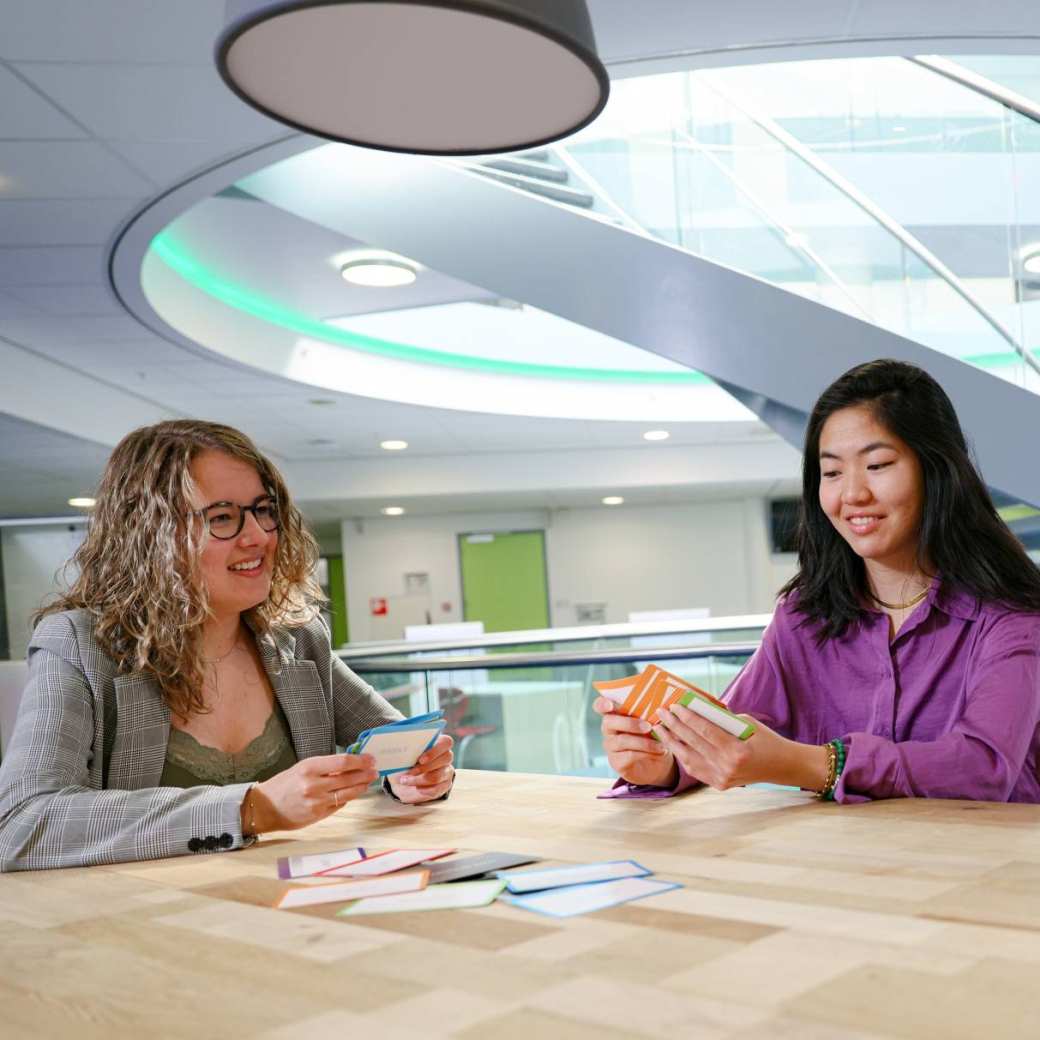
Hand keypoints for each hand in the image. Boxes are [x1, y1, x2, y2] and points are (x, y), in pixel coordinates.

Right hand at [250, 752, 378, 831]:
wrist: (265, 807)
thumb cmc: (284, 784)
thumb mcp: (302, 768)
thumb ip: (325, 767)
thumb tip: (350, 763)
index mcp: (309, 768)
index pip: (342, 762)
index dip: (360, 760)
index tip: (370, 758)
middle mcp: (313, 785)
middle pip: (349, 778)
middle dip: (365, 773)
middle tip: (375, 770)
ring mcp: (317, 802)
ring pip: (348, 793)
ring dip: (362, 786)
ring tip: (369, 781)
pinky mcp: (318, 815)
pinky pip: (339, 804)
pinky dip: (348, 797)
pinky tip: (354, 792)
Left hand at [387, 734, 454, 803]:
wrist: (404, 777)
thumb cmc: (407, 761)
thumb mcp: (407, 754)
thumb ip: (410, 750)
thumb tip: (404, 752)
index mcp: (438, 743)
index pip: (446, 742)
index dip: (435, 751)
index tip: (420, 759)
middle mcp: (446, 756)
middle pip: (445, 759)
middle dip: (424, 767)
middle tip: (410, 772)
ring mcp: (447, 771)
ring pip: (437, 776)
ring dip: (418, 780)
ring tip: (405, 781)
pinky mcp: (445, 785)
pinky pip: (437, 789)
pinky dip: (424, 789)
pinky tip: (416, 788)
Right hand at [594, 697, 676, 787]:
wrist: (659, 763)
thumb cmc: (654, 736)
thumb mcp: (653, 723)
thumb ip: (650, 714)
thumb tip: (660, 707)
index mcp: (615, 714)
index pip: (600, 706)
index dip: (601, 704)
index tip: (610, 705)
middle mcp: (609, 729)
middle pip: (609, 722)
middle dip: (629, 723)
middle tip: (649, 727)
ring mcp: (611, 746)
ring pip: (622, 740)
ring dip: (643, 742)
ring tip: (661, 745)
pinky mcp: (616, 762)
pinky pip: (629, 756)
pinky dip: (646, 753)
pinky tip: (658, 752)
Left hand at [654, 703, 825, 791]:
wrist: (782, 766)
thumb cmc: (765, 739)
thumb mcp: (746, 723)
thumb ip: (722, 719)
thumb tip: (694, 708)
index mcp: (737, 750)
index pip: (705, 730)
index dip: (687, 717)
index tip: (674, 706)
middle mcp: (728, 767)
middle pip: (693, 743)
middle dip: (674, 726)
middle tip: (661, 713)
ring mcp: (723, 778)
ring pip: (689, 759)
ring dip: (672, 742)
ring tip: (661, 728)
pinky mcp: (719, 785)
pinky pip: (695, 769)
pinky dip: (683, 756)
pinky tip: (673, 743)